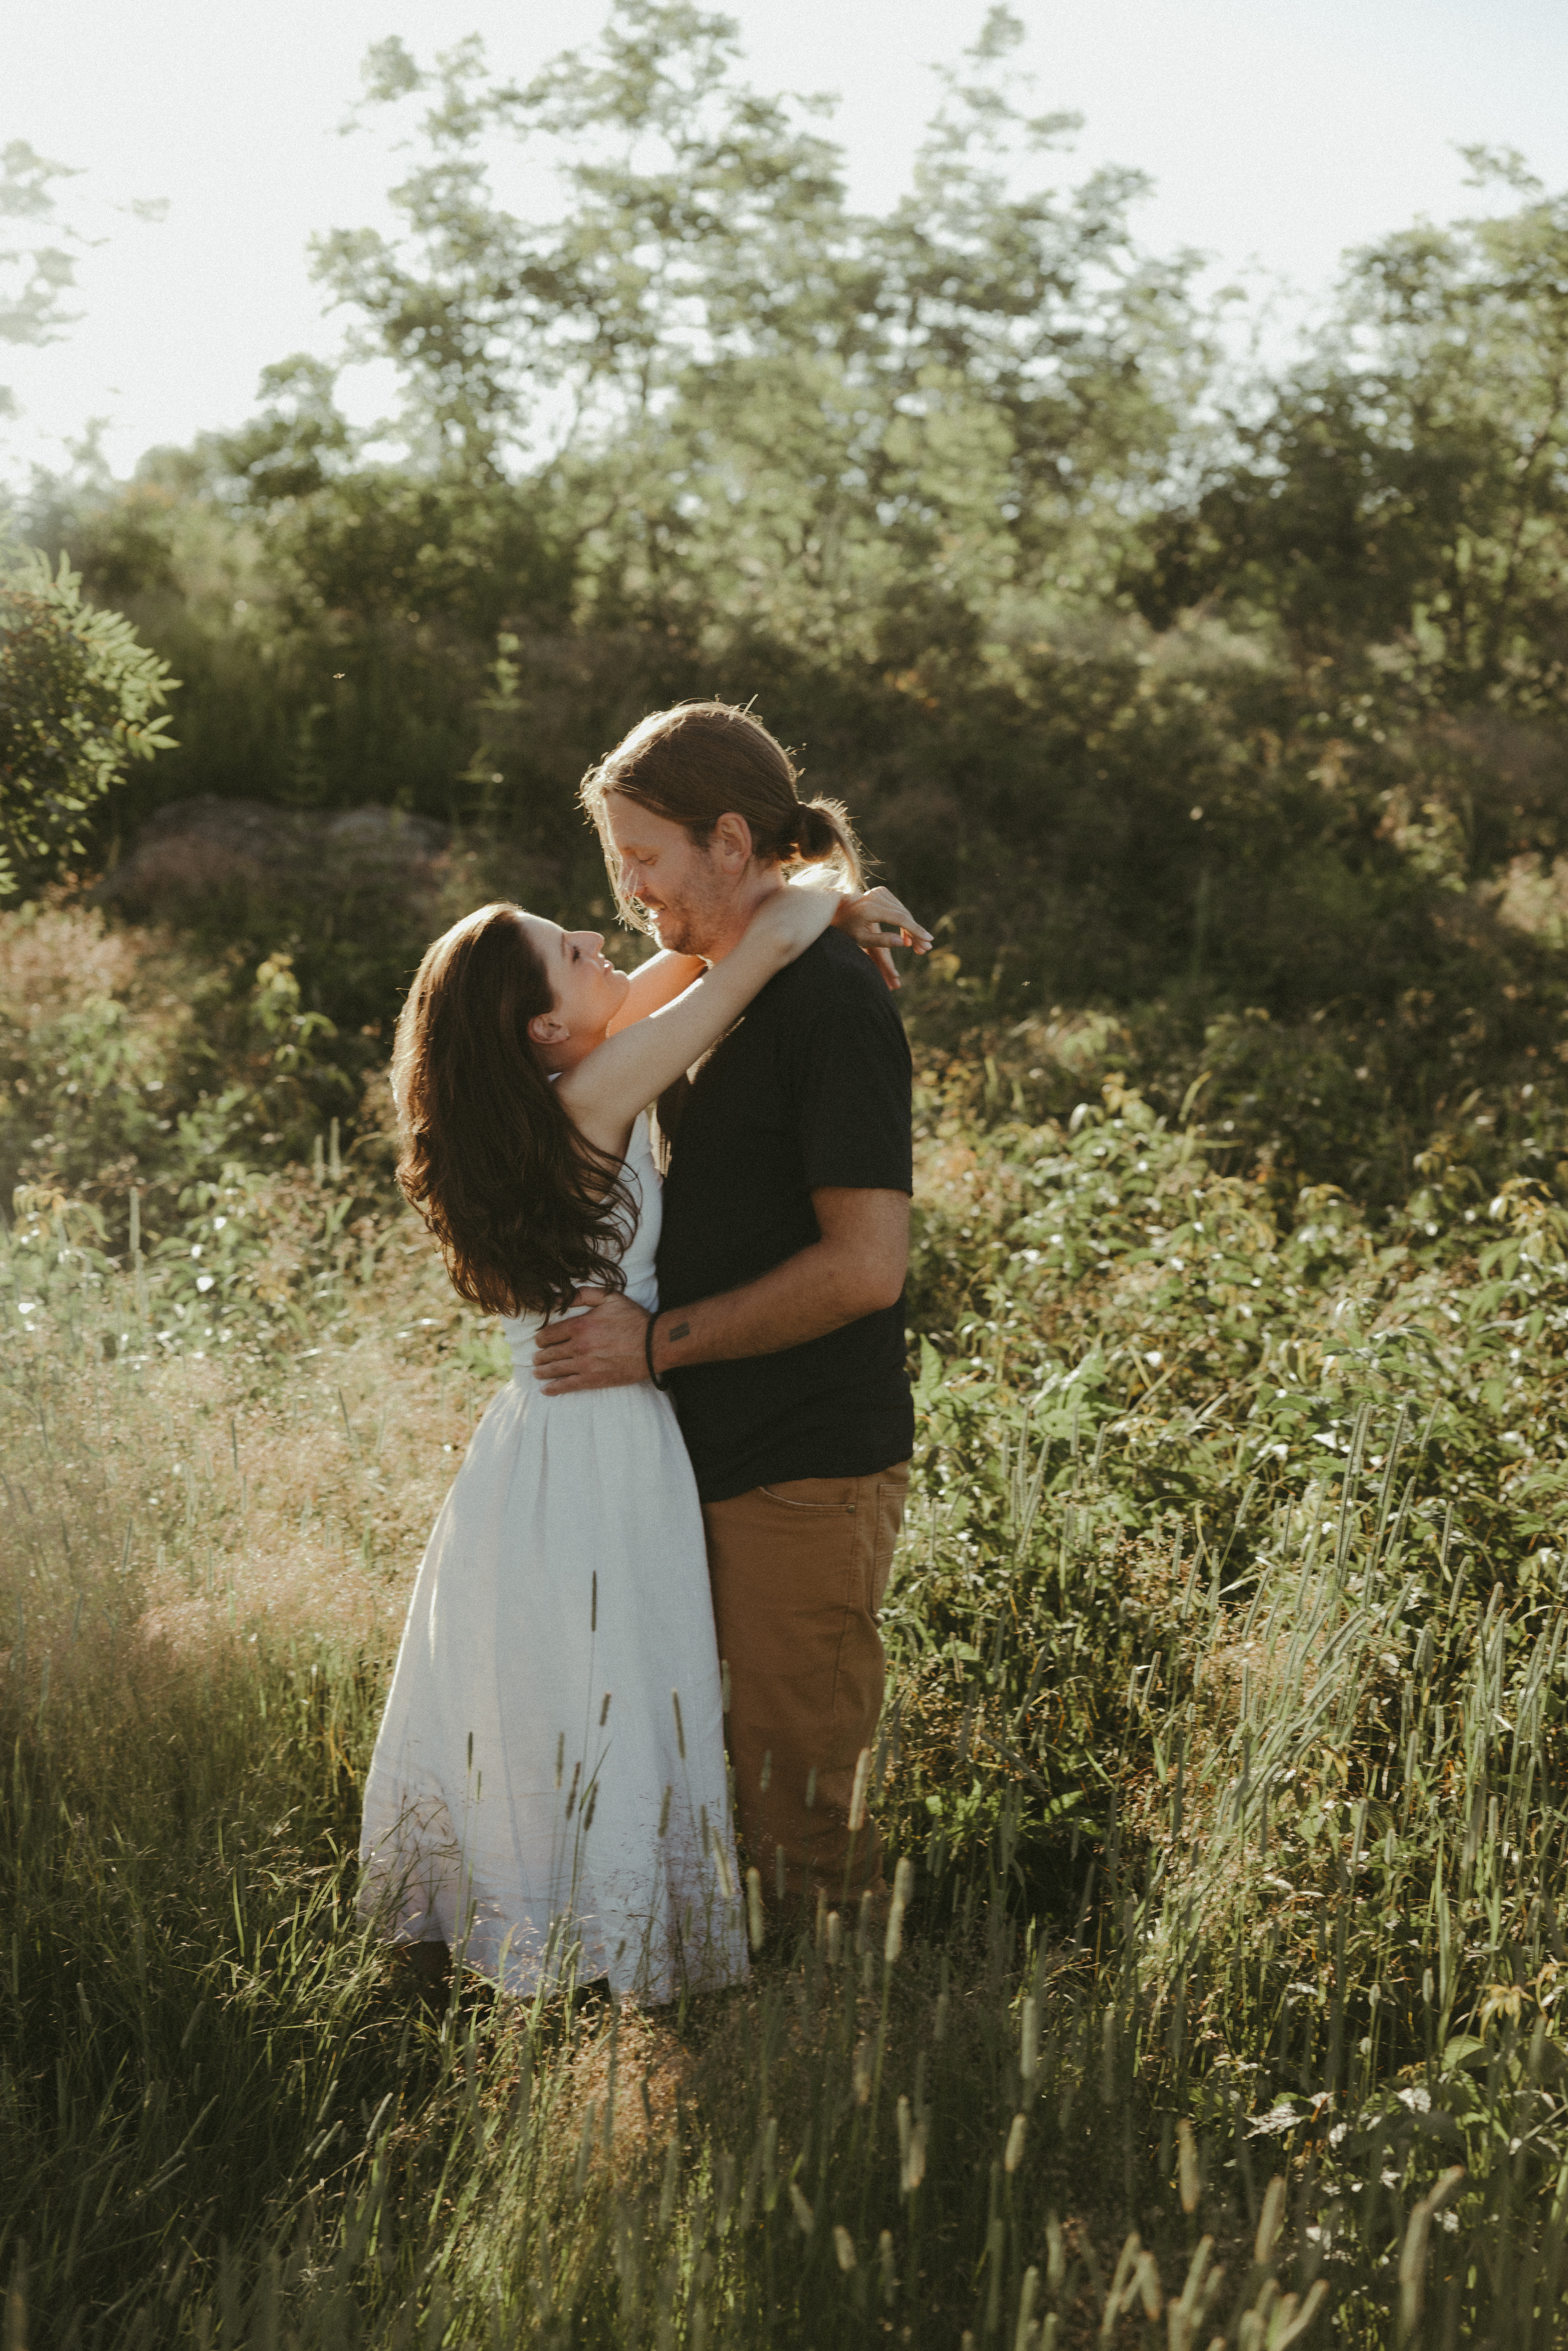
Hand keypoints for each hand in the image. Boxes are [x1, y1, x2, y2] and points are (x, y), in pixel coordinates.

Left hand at [532, 1288, 651, 1392]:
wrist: (655, 1344)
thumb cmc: (634, 1319)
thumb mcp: (610, 1297)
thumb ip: (583, 1295)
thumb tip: (558, 1297)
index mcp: (580, 1325)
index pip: (549, 1333)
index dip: (541, 1338)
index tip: (539, 1341)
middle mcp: (579, 1346)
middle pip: (549, 1353)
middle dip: (540, 1357)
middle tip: (536, 1359)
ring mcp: (585, 1365)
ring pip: (555, 1370)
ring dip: (543, 1372)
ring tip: (538, 1373)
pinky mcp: (594, 1380)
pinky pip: (568, 1385)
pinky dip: (554, 1388)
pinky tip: (546, 1390)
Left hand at [832, 885, 931, 990]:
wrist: (837, 912)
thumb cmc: (847, 930)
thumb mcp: (861, 940)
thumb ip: (881, 941)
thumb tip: (903, 943)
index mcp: (870, 908)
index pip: (899, 918)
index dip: (915, 930)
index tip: (928, 940)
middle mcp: (876, 896)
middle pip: (904, 915)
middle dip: (916, 933)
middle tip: (926, 948)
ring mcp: (880, 892)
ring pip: (903, 912)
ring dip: (912, 929)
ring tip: (919, 947)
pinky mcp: (882, 891)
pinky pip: (899, 908)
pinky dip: (905, 921)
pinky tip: (908, 937)